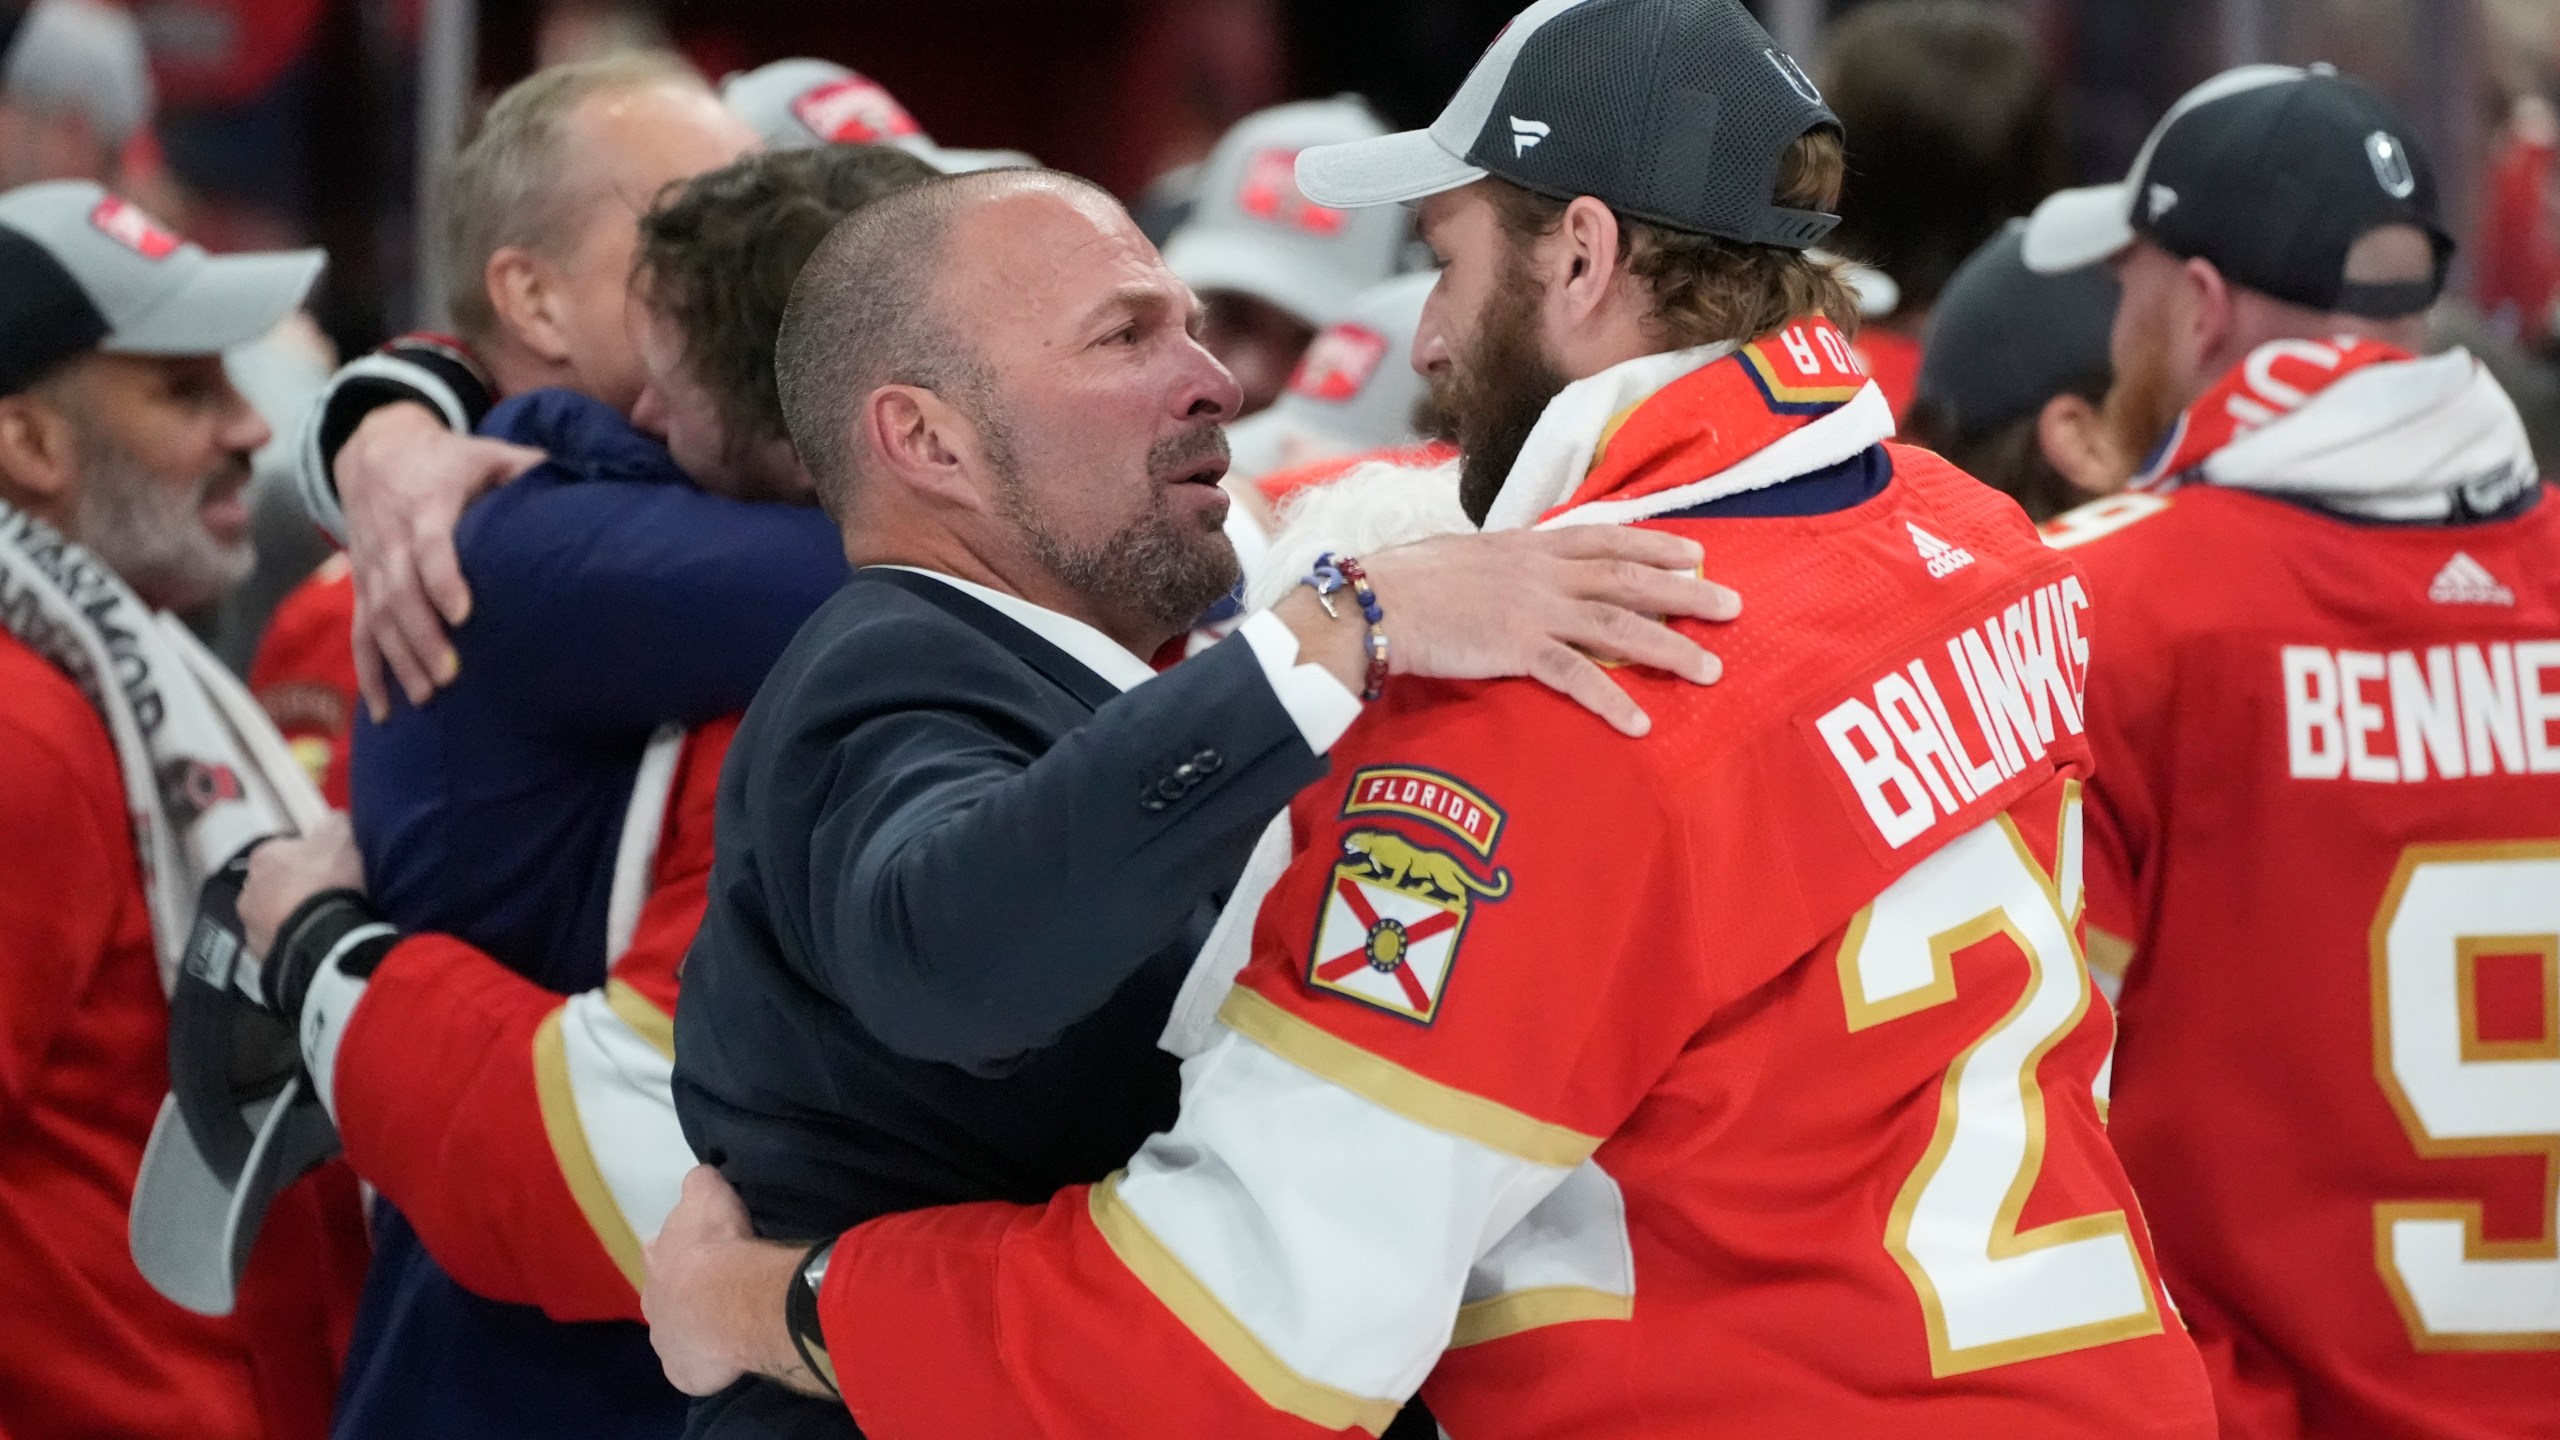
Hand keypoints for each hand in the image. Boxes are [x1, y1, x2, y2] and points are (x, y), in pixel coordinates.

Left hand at [239, 813, 364, 957]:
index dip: (311, 857)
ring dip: (292, 918)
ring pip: (275, 916)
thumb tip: (332, 822)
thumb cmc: (328, 880)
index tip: (333, 867)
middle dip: (297, 889)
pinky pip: (282, 944)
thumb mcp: (342, 836)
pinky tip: (317, 943)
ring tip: (324, 924)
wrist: (321, 938)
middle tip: (329, 896)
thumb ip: (334, 823)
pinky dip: (295, 942)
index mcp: (263, 857)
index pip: (285, 850)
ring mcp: (251, 927)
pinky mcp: (260, 957)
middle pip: (276, 885)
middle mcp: (248, 890)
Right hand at [339, 402, 543, 718]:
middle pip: (400, 593)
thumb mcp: (486, 453)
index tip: (463, 613)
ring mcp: (371, 568)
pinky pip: (360, 635)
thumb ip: (528, 470)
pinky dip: (368, 674)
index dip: (442, 579)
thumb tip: (586, 481)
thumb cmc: (446, 459)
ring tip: (428, 696)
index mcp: (425, 506)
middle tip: (451, 675)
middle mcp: (391, 540)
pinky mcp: (362, 588)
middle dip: (422, 636)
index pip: (429, 547)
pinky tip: (385, 711)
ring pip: (378, 619)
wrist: (373, 452)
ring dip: (400, 660)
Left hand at [645, 1166, 819, 1398]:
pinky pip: (692, 1367)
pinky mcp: (679, 1370)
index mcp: (656, 1257)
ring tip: (725, 1324)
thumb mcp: (707, 1193)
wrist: (722, 1300)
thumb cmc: (714, 1244)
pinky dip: (707, 1362)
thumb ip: (700, 1184)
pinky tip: (727, 1355)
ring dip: (695, 1327)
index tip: (707, 1252)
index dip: (686, 1252)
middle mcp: (652, 1299)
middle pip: (666, 1293)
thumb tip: (700, 1179)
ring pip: (677, 1331)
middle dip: (686, 1291)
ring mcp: (663, 1339)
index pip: (665, 1251)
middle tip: (718, 1289)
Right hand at [1275, 526, 1740, 736]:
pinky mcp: (1515, 647)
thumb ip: (1504, 564)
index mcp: (1530, 545)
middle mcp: (1541, 572)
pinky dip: (1611, 699)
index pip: (1607, 537)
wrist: (1374, 602)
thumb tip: (1515, 571)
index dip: (1656, 543)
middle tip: (1734, 607)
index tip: (1696, 550)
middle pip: (1629, 578)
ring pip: (1617, 625)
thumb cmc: (1407, 581)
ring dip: (1669, 647)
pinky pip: (1575, 676)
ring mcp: (1532, 609)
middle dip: (1686, 592)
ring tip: (1710, 669)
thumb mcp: (1466, 556)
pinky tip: (1639, 723)